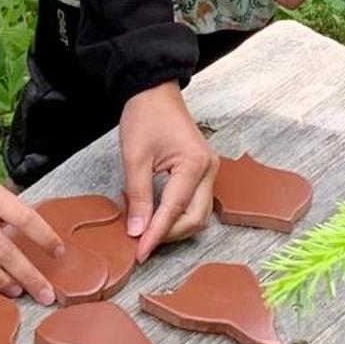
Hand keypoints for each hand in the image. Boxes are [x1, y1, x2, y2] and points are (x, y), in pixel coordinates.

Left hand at [119, 81, 215, 260]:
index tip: (139, 252)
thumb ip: (137, 197)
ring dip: (175, 226)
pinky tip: (157, 215)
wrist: (154, 91)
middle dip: (170, 234)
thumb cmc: (145, 116)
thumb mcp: (135, 157)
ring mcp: (210, 170)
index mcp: (194, 165)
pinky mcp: (204, 170)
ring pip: (199, 213)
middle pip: (196, 218)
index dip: (156, 234)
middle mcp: (209, 169)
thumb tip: (137, 231)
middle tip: (142, 242)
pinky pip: (196, 202)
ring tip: (148, 229)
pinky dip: (178, 213)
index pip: (174, 210)